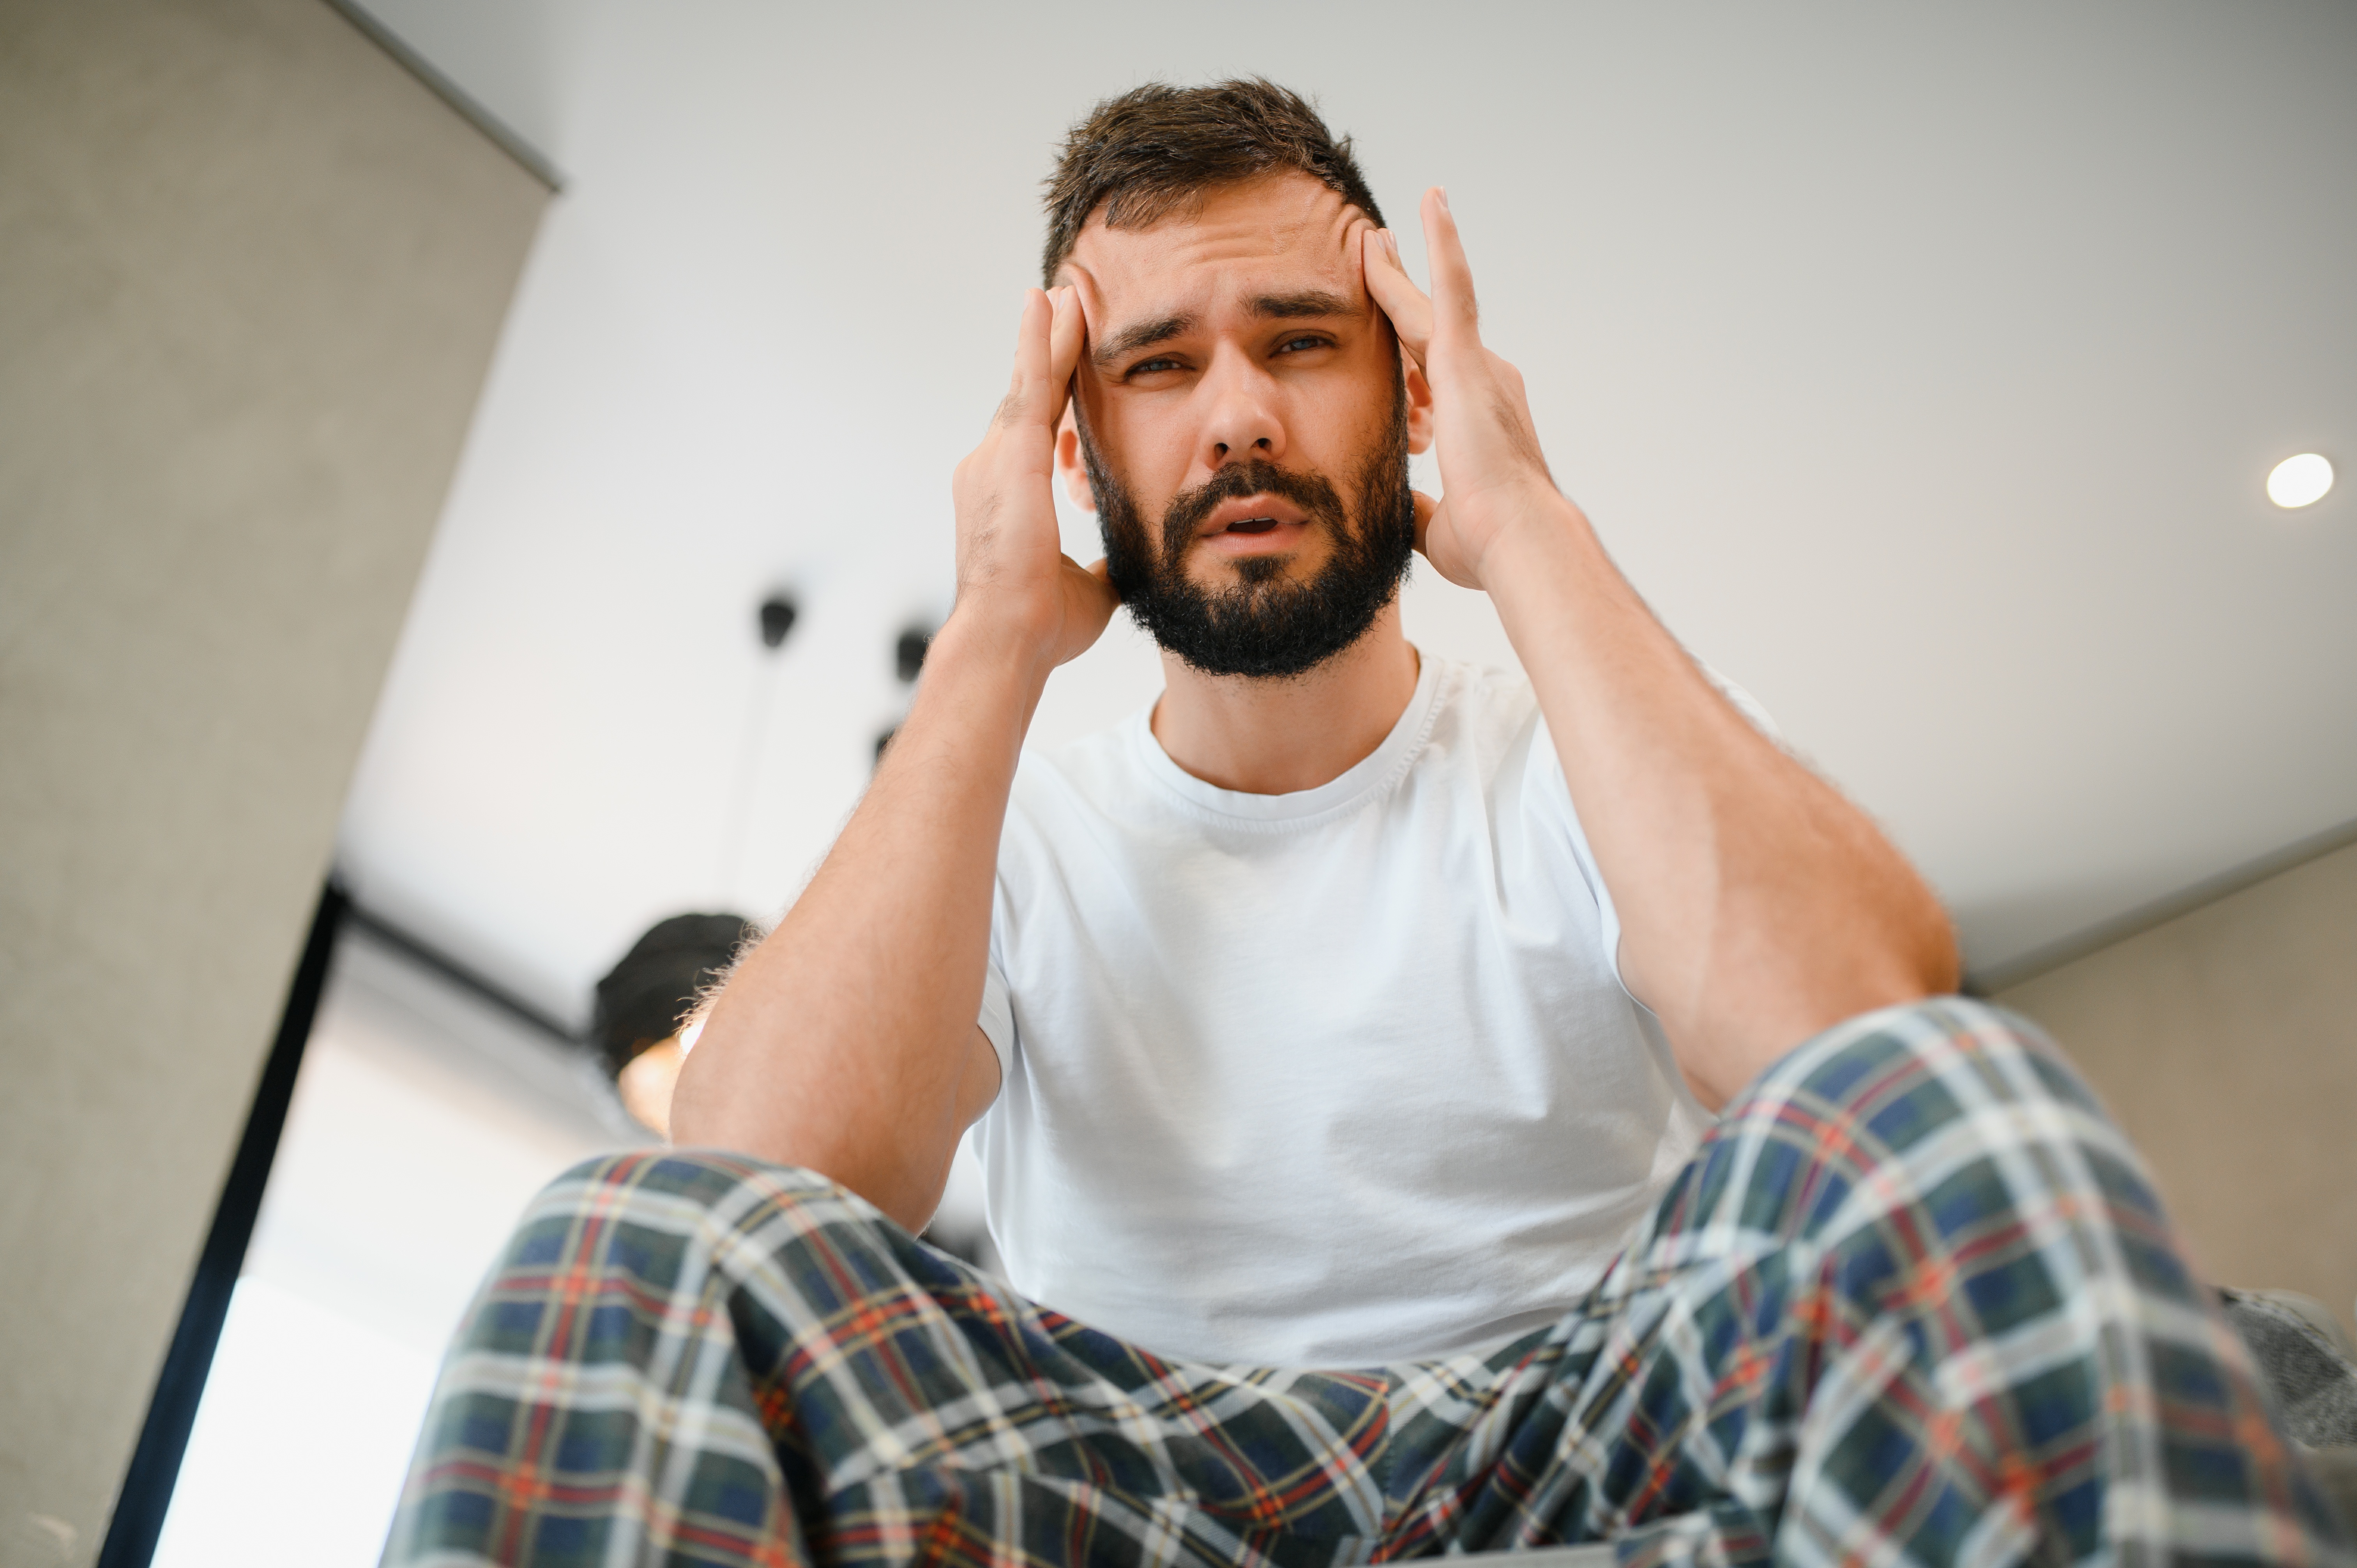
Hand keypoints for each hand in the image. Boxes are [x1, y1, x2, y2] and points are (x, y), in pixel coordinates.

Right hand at [949, 286, 1118, 669]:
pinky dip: (1039, 341)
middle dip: (1044, 352)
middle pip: (1026, 398)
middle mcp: (990, 469)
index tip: (1061, 368)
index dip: (1050, 399)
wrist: (1008, 640)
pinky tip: (1048, 304)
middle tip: (1057, 306)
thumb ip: (1104, 563)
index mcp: (1007, 498)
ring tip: (1061, 293)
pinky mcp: (1012, 454)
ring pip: (1028, 382)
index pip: (1035, 435)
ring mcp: (995, 459)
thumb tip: (1129, 561)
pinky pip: (1030, 384)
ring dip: (1046, 336)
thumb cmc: (1039, 627)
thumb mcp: (1087, 587)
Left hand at [1360, 190, 1561, 589]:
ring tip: (1378, 231)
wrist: (1518, 541)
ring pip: (1428, 303)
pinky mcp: (1468, 359)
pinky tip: (1430, 201)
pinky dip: (1442, 244)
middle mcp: (1484, 382)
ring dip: (1402, 267)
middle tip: (1379, 253)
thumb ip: (1418, 507)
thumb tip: (1400, 511)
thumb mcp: (1439, 524)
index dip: (1405, 351)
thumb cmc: (1490, 545)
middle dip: (1400, 292)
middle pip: (1425, 326)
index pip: (1428, 374)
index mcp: (1476, 418)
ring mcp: (1477, 367)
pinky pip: (1453, 287)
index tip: (1389, 330)